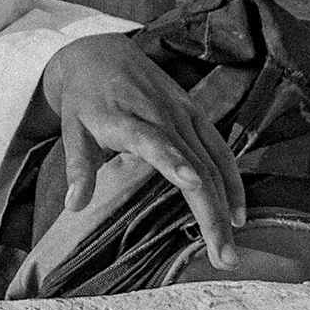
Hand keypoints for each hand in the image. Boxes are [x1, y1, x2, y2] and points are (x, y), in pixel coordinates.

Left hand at [42, 33, 245, 270]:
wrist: (101, 52)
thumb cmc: (84, 98)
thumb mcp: (71, 129)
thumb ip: (77, 168)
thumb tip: (73, 207)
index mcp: (125, 117)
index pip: (152, 140)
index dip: (173, 161)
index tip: (193, 185)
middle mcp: (160, 114)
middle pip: (193, 163)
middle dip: (210, 211)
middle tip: (222, 257)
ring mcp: (182, 112)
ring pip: (212, 163)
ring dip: (226, 205)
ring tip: (229, 250)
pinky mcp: (195, 113)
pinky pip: (220, 150)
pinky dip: (233, 181)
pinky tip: (238, 214)